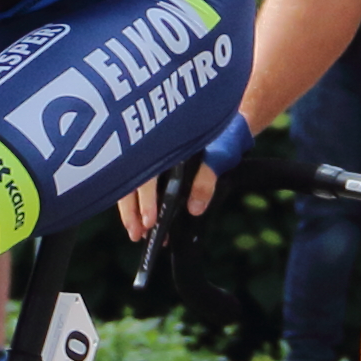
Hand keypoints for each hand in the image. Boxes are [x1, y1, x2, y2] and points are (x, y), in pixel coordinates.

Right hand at [123, 113, 250, 240]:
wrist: (229, 125)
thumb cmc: (222, 140)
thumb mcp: (217, 158)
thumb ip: (205, 181)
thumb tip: (194, 209)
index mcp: (163, 146)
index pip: (146, 176)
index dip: (144, 201)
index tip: (148, 222)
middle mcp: (152, 150)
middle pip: (131, 183)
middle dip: (131, 213)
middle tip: (137, 236)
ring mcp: (151, 158)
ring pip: (130, 185)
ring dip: (131, 211)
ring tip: (137, 234)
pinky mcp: (155, 167)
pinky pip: (139, 186)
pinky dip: (138, 204)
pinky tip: (142, 221)